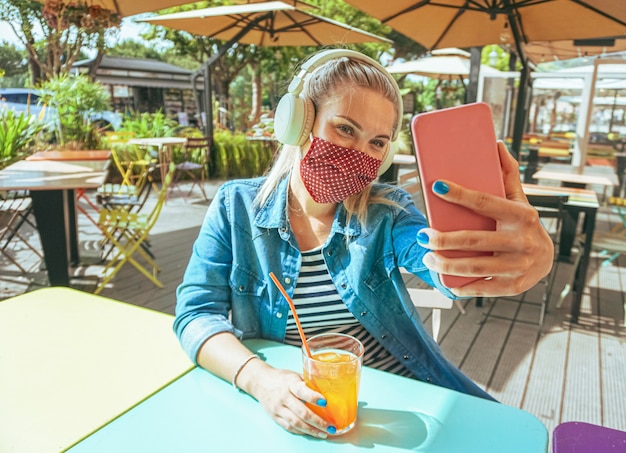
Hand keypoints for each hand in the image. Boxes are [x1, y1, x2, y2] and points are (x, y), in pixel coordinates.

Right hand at [246, 363, 334, 438]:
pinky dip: (301, 431)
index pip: (302, 391)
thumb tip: (329, 389)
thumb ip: (308, 382)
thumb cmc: (281, 378)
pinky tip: (311, 432)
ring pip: (296, 423)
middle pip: (301, 412)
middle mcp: (283, 397)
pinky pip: (289, 427)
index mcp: (290, 383)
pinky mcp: (275, 417)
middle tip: (331, 427)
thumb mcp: (295, 375)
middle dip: (318, 421)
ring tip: (324, 433)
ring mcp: (278, 408)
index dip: (314, 397)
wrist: (260, 382)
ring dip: (312, 430)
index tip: (325, 402)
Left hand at [419, 141, 553, 296]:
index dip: (460, 194)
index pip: (485, 202)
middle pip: (474, 240)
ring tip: (427, 258)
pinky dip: (462, 286)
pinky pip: (482, 287)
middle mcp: (522, 241)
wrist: (548, 260)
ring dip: (446, 264)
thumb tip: (497, 145)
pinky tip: (445, 281)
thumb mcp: (520, 200)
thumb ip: (507, 175)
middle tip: (422, 236)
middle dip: (443, 239)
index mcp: (522, 215)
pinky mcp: (514, 286)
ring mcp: (518, 265)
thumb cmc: (524, 224)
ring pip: (475, 266)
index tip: (437, 186)